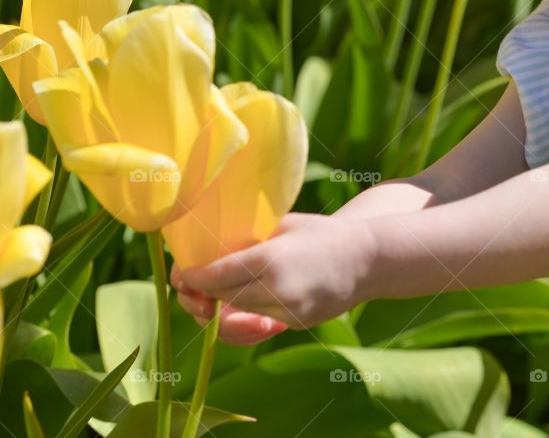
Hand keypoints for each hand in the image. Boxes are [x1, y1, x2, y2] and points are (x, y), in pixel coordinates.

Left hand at [171, 213, 319, 345]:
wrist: (365, 259)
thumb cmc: (321, 232)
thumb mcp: (282, 225)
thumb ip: (249, 237)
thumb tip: (211, 244)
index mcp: (271, 259)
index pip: (218, 276)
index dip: (194, 276)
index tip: (182, 272)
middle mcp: (277, 290)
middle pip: (222, 299)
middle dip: (201, 293)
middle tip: (189, 283)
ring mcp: (287, 312)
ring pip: (237, 316)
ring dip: (219, 307)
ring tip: (208, 294)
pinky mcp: (295, 324)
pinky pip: (257, 324)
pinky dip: (242, 317)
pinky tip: (233, 305)